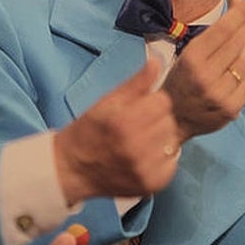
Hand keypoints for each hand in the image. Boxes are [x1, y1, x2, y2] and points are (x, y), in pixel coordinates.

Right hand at [53, 58, 178, 201]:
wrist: (72, 170)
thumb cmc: (89, 130)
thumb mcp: (107, 101)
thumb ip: (136, 83)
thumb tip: (158, 60)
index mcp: (124, 121)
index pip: (163, 101)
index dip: (151, 102)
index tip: (138, 109)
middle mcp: (136, 147)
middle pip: (169, 121)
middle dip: (156, 120)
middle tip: (137, 126)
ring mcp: (145, 169)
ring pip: (172, 141)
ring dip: (160, 139)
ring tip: (140, 142)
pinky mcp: (152, 184)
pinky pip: (171, 162)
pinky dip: (161, 159)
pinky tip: (144, 158)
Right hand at [162, 0, 244, 141]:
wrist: (173, 118)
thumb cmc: (181, 79)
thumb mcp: (189, 53)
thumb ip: (214, 32)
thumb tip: (239, 4)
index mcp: (191, 60)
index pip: (223, 31)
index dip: (241, 14)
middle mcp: (205, 77)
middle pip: (237, 43)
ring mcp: (220, 95)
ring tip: (241, 46)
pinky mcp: (231, 110)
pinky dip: (244, 73)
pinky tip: (235, 72)